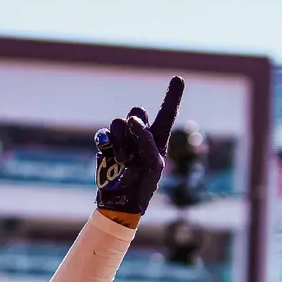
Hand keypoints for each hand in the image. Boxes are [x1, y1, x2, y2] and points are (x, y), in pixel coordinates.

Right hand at [94, 77, 182, 215]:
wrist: (121, 202)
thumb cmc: (143, 186)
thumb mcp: (152, 163)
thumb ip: (146, 139)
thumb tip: (131, 119)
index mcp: (158, 139)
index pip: (167, 114)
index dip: (172, 96)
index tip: (177, 79)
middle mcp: (141, 135)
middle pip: (137, 111)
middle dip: (135, 126)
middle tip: (135, 149)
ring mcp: (123, 139)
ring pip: (119, 122)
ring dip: (122, 142)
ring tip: (123, 161)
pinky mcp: (107, 145)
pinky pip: (104, 132)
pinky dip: (106, 142)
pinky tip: (107, 152)